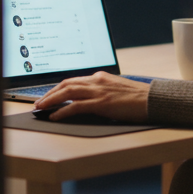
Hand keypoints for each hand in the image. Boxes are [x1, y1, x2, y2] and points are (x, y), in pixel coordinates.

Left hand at [33, 71, 150, 121]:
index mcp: (100, 77)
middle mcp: (97, 81)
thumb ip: (102, 92)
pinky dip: (63, 111)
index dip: (58, 88)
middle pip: (66, 84)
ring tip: (42, 108)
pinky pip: (76, 106)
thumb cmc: (138, 98)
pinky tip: (55, 116)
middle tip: (39, 102)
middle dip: (50, 93)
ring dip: (51, 100)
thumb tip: (88, 101)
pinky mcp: (102, 103)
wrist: (153, 100)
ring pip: (67, 92)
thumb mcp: (117, 90)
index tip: (49, 95)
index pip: (73, 80)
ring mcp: (99, 91)